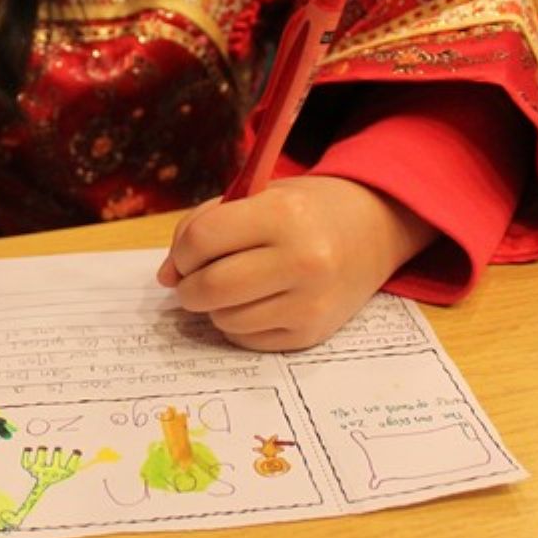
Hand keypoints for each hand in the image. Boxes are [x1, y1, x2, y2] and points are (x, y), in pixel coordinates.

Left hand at [157, 176, 436, 350]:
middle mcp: (302, 259)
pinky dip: (236, 324)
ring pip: (225, 319)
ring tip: (232, 286)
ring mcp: (310, 301)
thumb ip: (204, 226)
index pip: (203, 239)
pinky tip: (254, 302)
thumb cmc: (302, 211)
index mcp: (283, 214)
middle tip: (191, 280)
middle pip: (211, 287)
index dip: (181, 251)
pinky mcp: (311, 333)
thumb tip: (165, 277)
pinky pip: (247, 339)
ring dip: (213, 307)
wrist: (371, 230)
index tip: (184, 255)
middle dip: (188, 287)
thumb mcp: (256, 198)